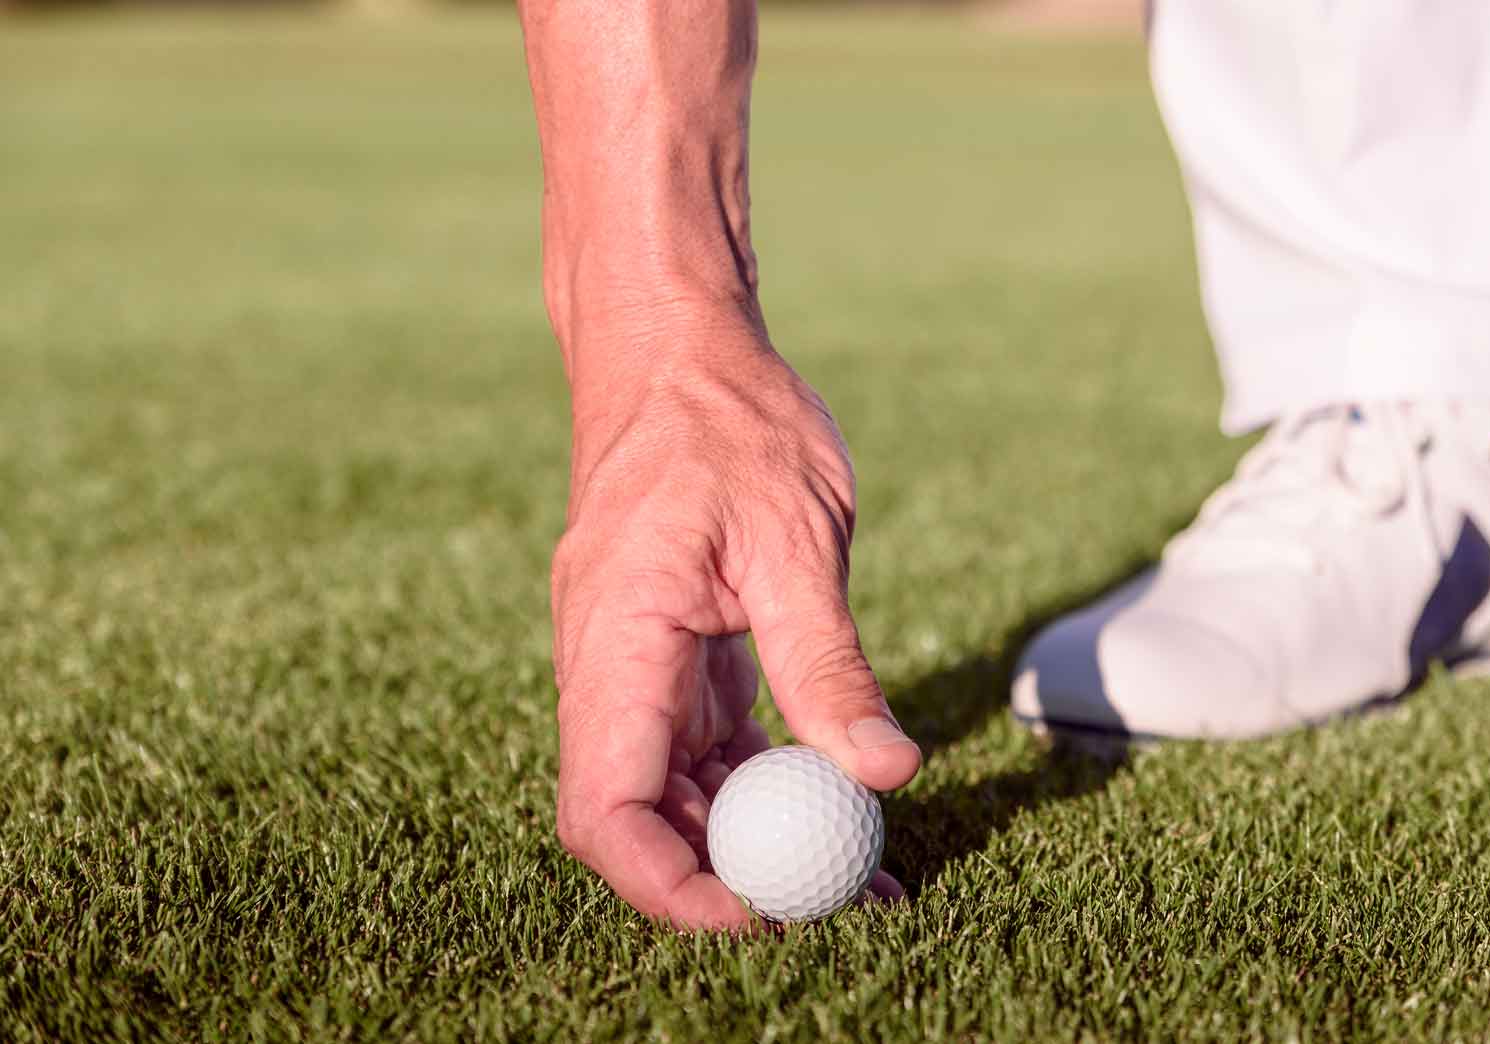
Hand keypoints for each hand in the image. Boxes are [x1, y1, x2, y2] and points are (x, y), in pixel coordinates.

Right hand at [549, 318, 921, 929]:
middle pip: (639, 815)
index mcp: (614, 641)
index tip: (759, 913)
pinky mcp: (672, 652)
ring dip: (753, 835)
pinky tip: (834, 801)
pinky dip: (762, 782)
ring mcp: (636, 662)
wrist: (678, 346)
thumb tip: (885, 772)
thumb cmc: (727, 420)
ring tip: (856, 872)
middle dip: (725, 875)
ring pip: (676, 786)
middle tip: (832, 903)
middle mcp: (607, 666)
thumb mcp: (794, 537)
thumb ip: (828, 661)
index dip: (668, 884)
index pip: (604, 808)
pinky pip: (704, 744)